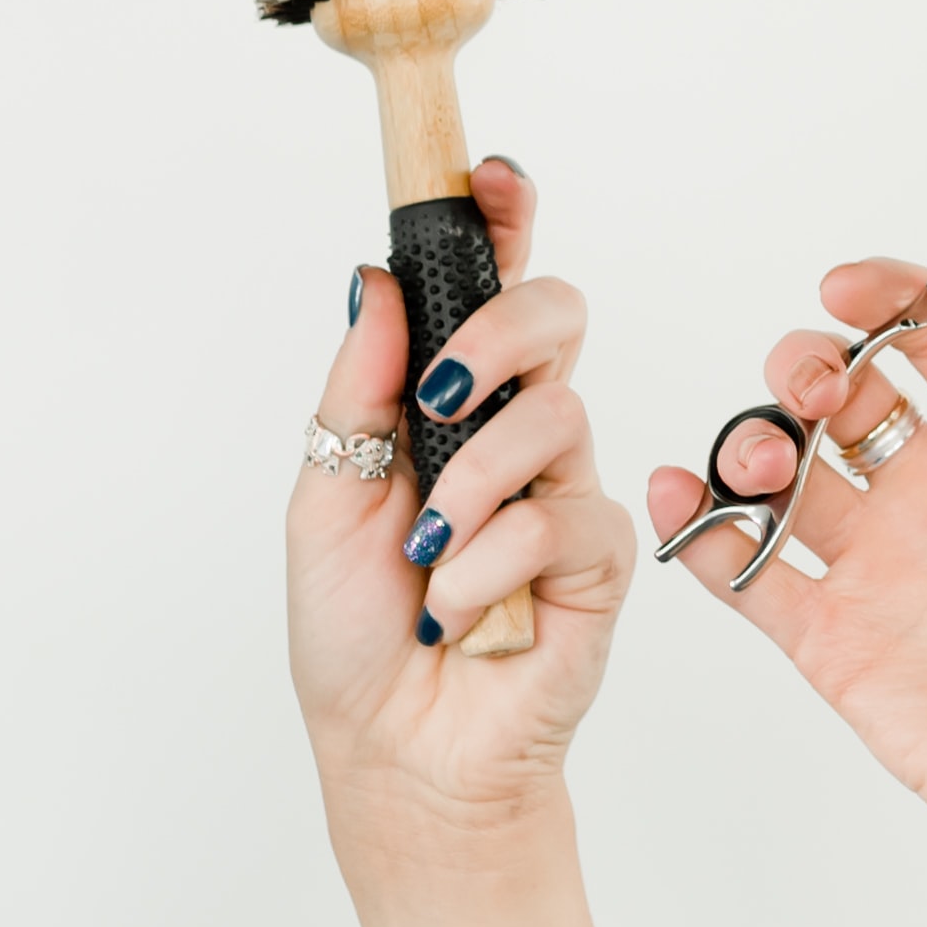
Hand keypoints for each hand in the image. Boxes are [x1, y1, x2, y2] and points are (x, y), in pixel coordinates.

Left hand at [291, 160, 635, 873]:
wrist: (395, 751)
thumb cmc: (356, 634)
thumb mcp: (323, 494)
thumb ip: (357, 387)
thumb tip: (374, 278)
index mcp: (452, 404)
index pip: (493, 289)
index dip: (504, 219)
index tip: (489, 175)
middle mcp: (518, 434)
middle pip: (556, 316)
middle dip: (502, 331)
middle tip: (443, 394)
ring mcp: (567, 493)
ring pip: (559, 415)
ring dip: (472, 485)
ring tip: (429, 551)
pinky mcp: (602, 561)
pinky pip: (566, 519)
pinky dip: (493, 562)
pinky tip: (462, 609)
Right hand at [644, 259, 926, 867]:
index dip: (894, 302)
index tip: (855, 287)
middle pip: (846, 391)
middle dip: (813, 363)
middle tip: (819, 384)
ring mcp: (874, 560)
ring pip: (786, 466)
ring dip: (756, 437)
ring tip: (768, 456)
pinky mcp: (829, 632)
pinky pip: (746, 566)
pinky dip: (701, 524)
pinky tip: (685, 496)